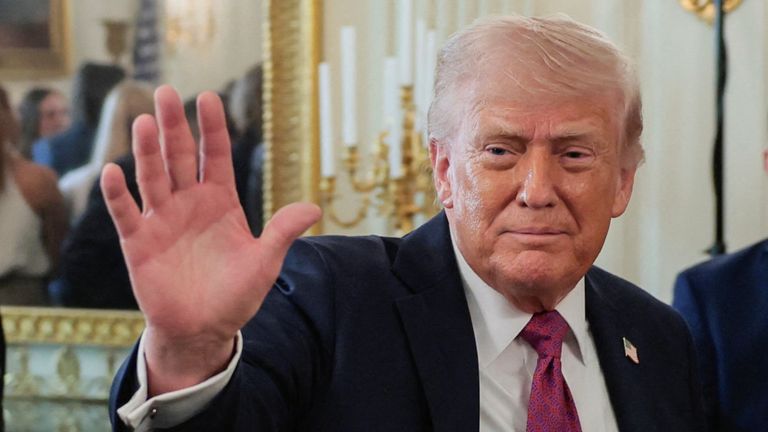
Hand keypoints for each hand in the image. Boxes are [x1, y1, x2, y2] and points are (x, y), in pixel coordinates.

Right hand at [101, 86, 320, 394]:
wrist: (204, 330)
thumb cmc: (236, 295)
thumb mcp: (265, 263)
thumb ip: (282, 233)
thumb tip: (315, 207)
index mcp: (221, 202)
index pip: (217, 156)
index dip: (213, 128)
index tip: (209, 97)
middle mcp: (189, 203)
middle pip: (180, 157)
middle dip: (174, 126)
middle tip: (166, 93)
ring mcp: (162, 220)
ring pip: (152, 178)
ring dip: (146, 152)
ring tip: (143, 122)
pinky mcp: (139, 243)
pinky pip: (126, 214)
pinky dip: (118, 195)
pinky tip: (113, 172)